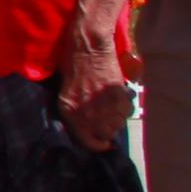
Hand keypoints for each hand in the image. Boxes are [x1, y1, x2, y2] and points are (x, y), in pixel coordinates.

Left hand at [55, 12, 130, 146]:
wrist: (88, 47)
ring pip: (117, 126)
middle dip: (104, 131)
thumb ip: (74, 113)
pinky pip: (126, 114)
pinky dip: (123, 111)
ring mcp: (105, 107)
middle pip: (105, 135)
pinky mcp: (120, 97)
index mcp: (71, 114)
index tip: (101, 143)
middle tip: (103, 121)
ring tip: (109, 109)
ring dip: (114, 121)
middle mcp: (89, 114)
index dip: (96, 145)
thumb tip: (86, 128)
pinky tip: (116, 101)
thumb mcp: (64, 93)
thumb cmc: (71, 66)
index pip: (88, 142)